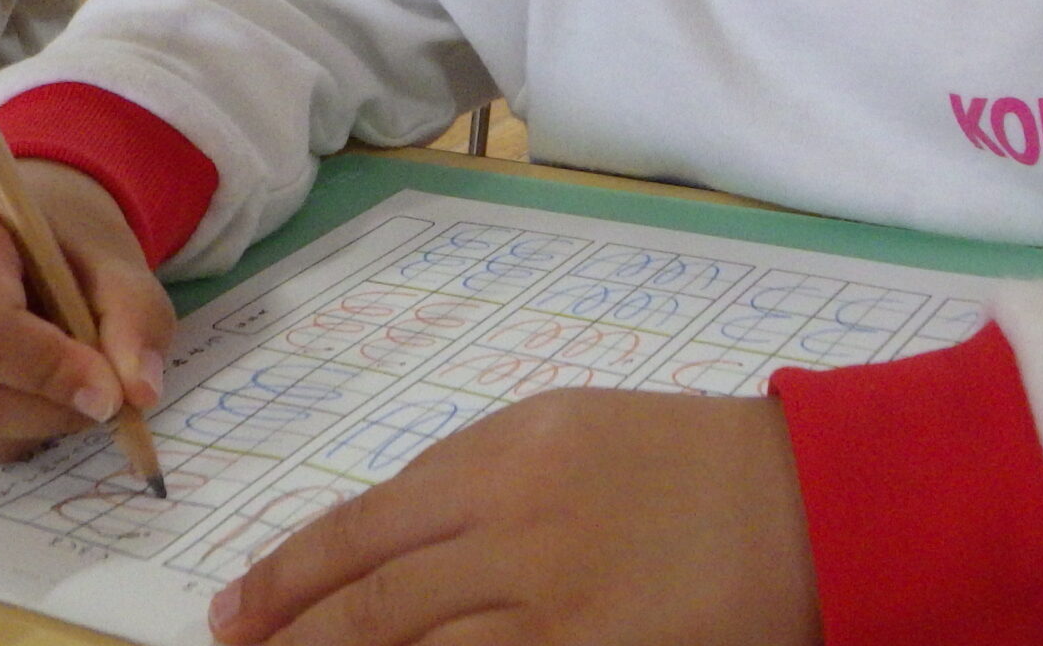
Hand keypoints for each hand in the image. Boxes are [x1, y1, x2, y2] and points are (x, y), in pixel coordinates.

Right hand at [0, 159, 175, 462]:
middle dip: (52, 409)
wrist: (8, 232)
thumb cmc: (59, 242)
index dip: (51, 371)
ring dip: (38, 426)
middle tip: (104, 398)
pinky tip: (33, 392)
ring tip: (70, 385)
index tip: (110, 391)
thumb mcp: (113, 261)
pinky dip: (13, 434)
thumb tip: (138, 393)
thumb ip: (135, 317)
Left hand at [210, 388, 821, 645]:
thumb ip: (471, 479)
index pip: (357, 532)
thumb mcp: (565, 429)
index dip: (282, 581)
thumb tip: (379, 542)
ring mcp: (556, 614)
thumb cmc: (688, 459)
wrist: (809, 502)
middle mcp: (515, 535)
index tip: (232, 614)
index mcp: (500, 460)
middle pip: (368, 613)